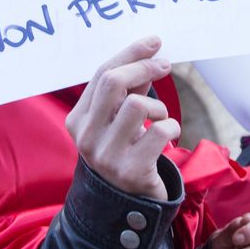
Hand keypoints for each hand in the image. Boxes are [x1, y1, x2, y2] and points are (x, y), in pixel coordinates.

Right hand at [65, 37, 178, 200]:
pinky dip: (171, 128)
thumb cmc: (123, 152)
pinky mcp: (132, 170)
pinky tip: (169, 136)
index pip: (101, 74)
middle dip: (143, 67)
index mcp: (77, 121)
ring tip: (160, 118)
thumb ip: (126, 91)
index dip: (130, 54)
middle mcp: (86, 137)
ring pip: (137, 105)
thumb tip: (148, 53)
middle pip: (113, 83)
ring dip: (158, 107)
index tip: (153, 42)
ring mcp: (107, 156)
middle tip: (164, 65)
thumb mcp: (116, 121)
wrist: (126, 206)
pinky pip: (160, 131)